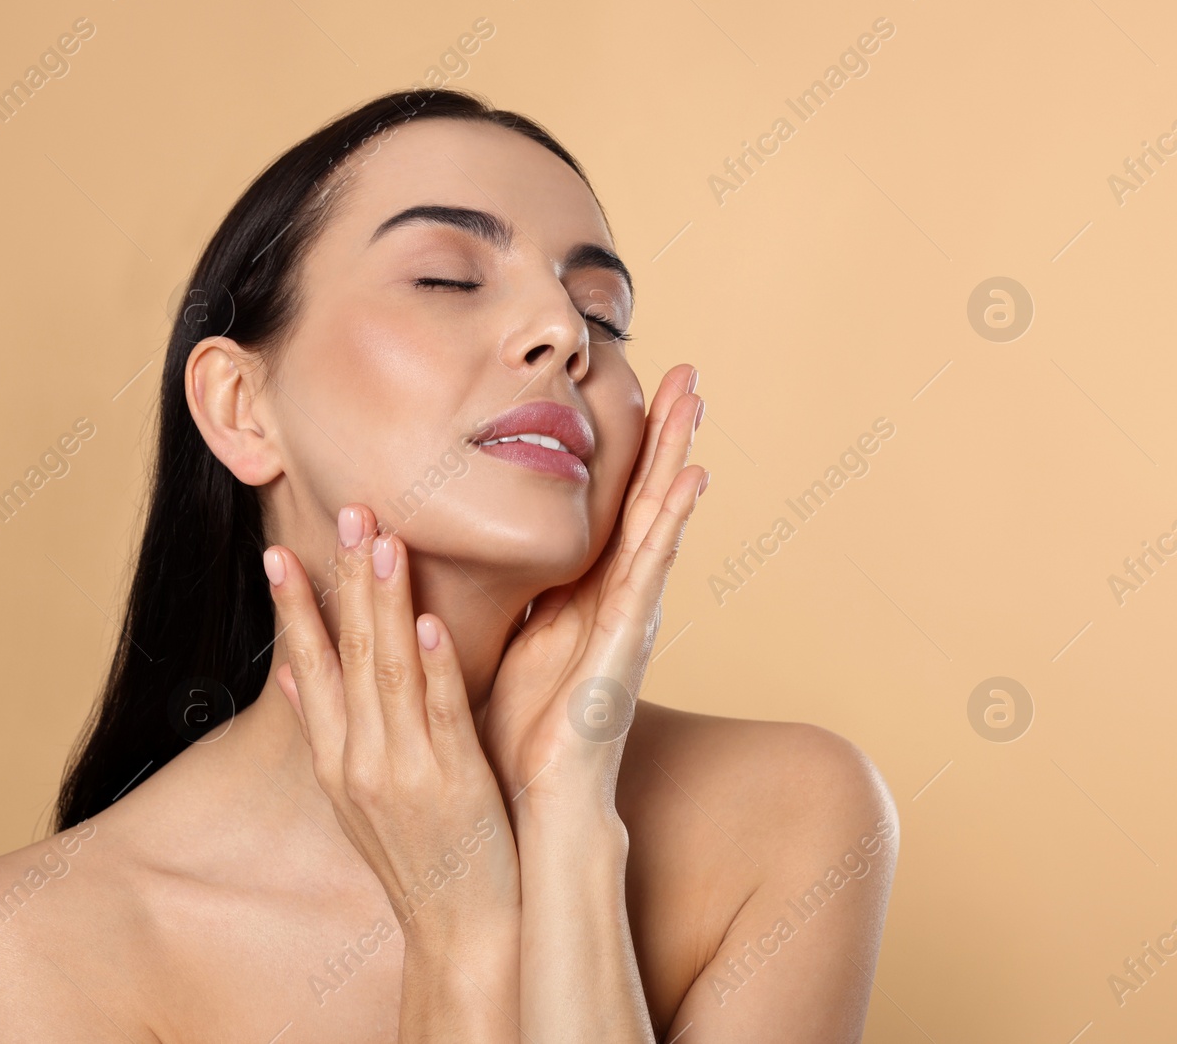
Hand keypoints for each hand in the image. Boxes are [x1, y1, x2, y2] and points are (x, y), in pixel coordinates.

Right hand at [263, 503, 520, 939]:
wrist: (460, 930)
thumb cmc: (417, 855)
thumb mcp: (354, 798)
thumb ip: (326, 731)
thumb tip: (291, 676)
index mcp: (335, 761)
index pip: (307, 670)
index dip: (293, 610)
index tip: (277, 553)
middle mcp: (359, 761)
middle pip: (346, 656)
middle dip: (344, 581)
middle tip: (349, 513)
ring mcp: (404, 772)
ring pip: (388, 672)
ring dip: (384, 604)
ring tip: (384, 543)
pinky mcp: (454, 783)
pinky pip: (440, 715)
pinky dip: (432, 667)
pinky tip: (427, 623)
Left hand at [476, 364, 706, 816]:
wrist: (532, 805)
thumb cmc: (516, 734)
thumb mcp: (507, 646)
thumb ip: (508, 601)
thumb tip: (480, 556)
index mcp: (581, 600)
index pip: (608, 510)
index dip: (626, 454)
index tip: (636, 392)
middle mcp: (612, 601)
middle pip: (640, 502)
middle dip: (662, 436)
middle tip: (685, 371)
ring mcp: (625, 620)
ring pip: (654, 521)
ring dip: (676, 458)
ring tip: (695, 398)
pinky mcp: (626, 645)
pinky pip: (649, 573)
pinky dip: (672, 525)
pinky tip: (691, 480)